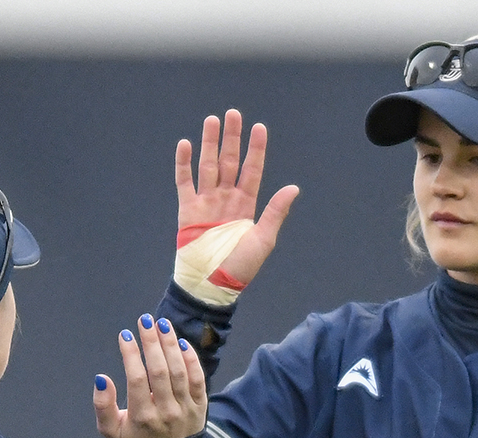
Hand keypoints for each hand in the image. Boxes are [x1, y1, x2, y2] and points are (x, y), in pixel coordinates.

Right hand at [93, 315, 206, 437]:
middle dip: (152, 342)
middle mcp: (166, 412)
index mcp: (142, 417)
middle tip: (145, 320)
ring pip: (179, 371)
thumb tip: (101, 378)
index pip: (137, 380)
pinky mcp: (200, 406)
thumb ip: (102, 406)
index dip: (131, 355)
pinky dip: (192, 360)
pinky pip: (198, 380)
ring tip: (162, 324)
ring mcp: (185, 409)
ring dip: (171, 344)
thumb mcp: (111, 431)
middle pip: (160, 371)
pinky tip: (182, 342)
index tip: (125, 335)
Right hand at [176, 110, 300, 288]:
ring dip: (209, 143)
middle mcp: (226, 199)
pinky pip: (185, 182)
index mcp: (246, 205)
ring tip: (212, 121)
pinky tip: (185, 144)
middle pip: (229, 161)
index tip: (259, 128)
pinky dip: (183, 164)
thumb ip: (275, 212)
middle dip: (232, 138)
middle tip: (233, 113)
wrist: (211, 284)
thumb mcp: (263, 239)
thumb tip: (294, 188)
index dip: (256, 149)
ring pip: (208, 166)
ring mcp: (206, 203)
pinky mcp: (188, 211)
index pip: (252, 170)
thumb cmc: (239, 267)